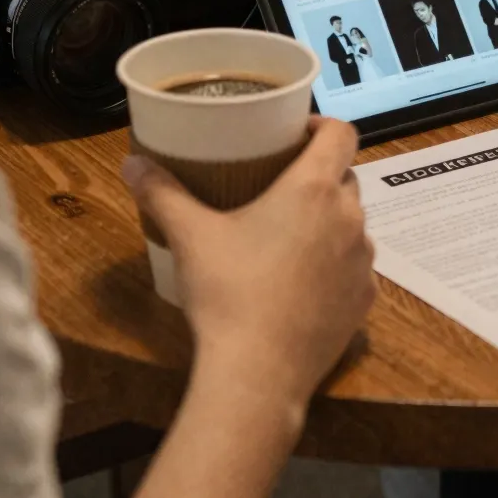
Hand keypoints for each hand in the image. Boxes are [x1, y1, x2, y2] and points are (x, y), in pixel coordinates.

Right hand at [123, 117, 375, 419]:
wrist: (259, 371)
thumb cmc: (228, 292)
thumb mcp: (190, 237)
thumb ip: (162, 193)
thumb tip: (132, 162)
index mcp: (315, 189)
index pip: (341, 133)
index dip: (322, 126)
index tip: (295, 134)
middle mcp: (351, 217)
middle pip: (346, 178)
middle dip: (320, 177)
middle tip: (280, 186)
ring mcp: (364, 260)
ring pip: (353, 224)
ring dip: (330, 221)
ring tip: (289, 236)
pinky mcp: (366, 299)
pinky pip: (356, 268)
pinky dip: (336, 265)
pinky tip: (303, 282)